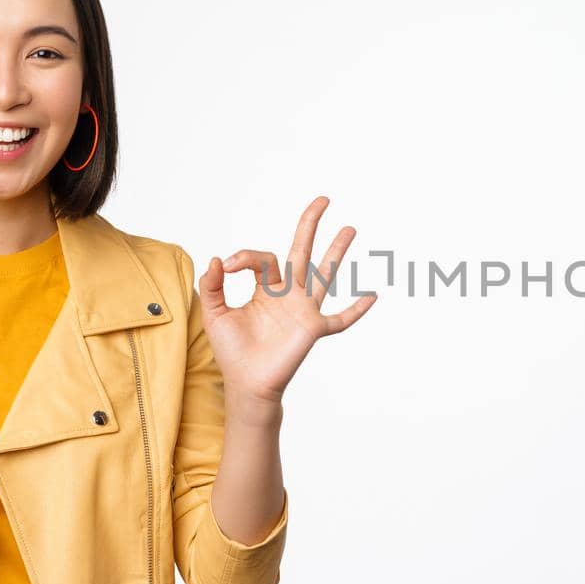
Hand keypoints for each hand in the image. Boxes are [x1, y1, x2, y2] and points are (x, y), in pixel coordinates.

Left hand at [197, 196, 375, 421]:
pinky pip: (340, 320)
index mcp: (265, 288)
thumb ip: (211, 286)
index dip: (245, 256)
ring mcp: (304, 309)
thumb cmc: (232, 351)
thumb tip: (217, 258)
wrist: (246, 383)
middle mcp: (288, 293)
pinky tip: (373, 296)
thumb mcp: (214, 314)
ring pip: (324, 274)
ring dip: (337, 251)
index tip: (227, 267)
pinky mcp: (313, 329)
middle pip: (302, 251)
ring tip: (350, 228)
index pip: (262, 259)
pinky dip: (356, 310)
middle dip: (310, 225)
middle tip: (323, 200)